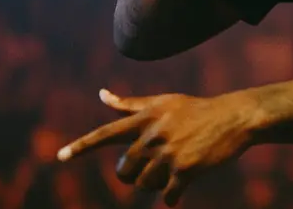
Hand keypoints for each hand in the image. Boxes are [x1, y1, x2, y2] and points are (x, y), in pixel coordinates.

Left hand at [57, 88, 259, 205]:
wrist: (233, 118)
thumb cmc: (196, 110)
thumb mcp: (163, 102)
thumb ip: (130, 104)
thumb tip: (101, 95)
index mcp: (145, 118)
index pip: (105, 134)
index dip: (82, 147)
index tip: (60, 157)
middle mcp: (153, 135)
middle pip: (125, 170)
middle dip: (135, 174)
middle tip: (154, 166)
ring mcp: (169, 153)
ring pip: (144, 185)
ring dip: (156, 184)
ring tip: (172, 170)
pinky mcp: (185, 169)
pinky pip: (168, 196)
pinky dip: (172, 197)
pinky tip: (180, 190)